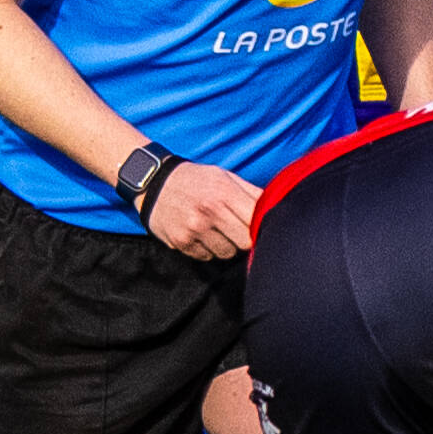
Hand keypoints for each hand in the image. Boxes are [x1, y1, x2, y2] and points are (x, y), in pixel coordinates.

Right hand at [144, 160, 263, 261]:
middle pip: (245, 243)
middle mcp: (209, 212)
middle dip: (244, 238)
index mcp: (224, 192)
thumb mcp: (224, 176)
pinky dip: (208, 250)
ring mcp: (193, 229)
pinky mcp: (181, 242)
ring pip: (227, 254)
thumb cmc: (195, 180)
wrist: (153, 182)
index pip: (256, 221)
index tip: (258, 225)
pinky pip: (207, 257)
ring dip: (226, 245)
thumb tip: (278, 206)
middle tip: (236, 228)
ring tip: (216, 230)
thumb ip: (252, 193)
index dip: (261, 226)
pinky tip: (201, 234)